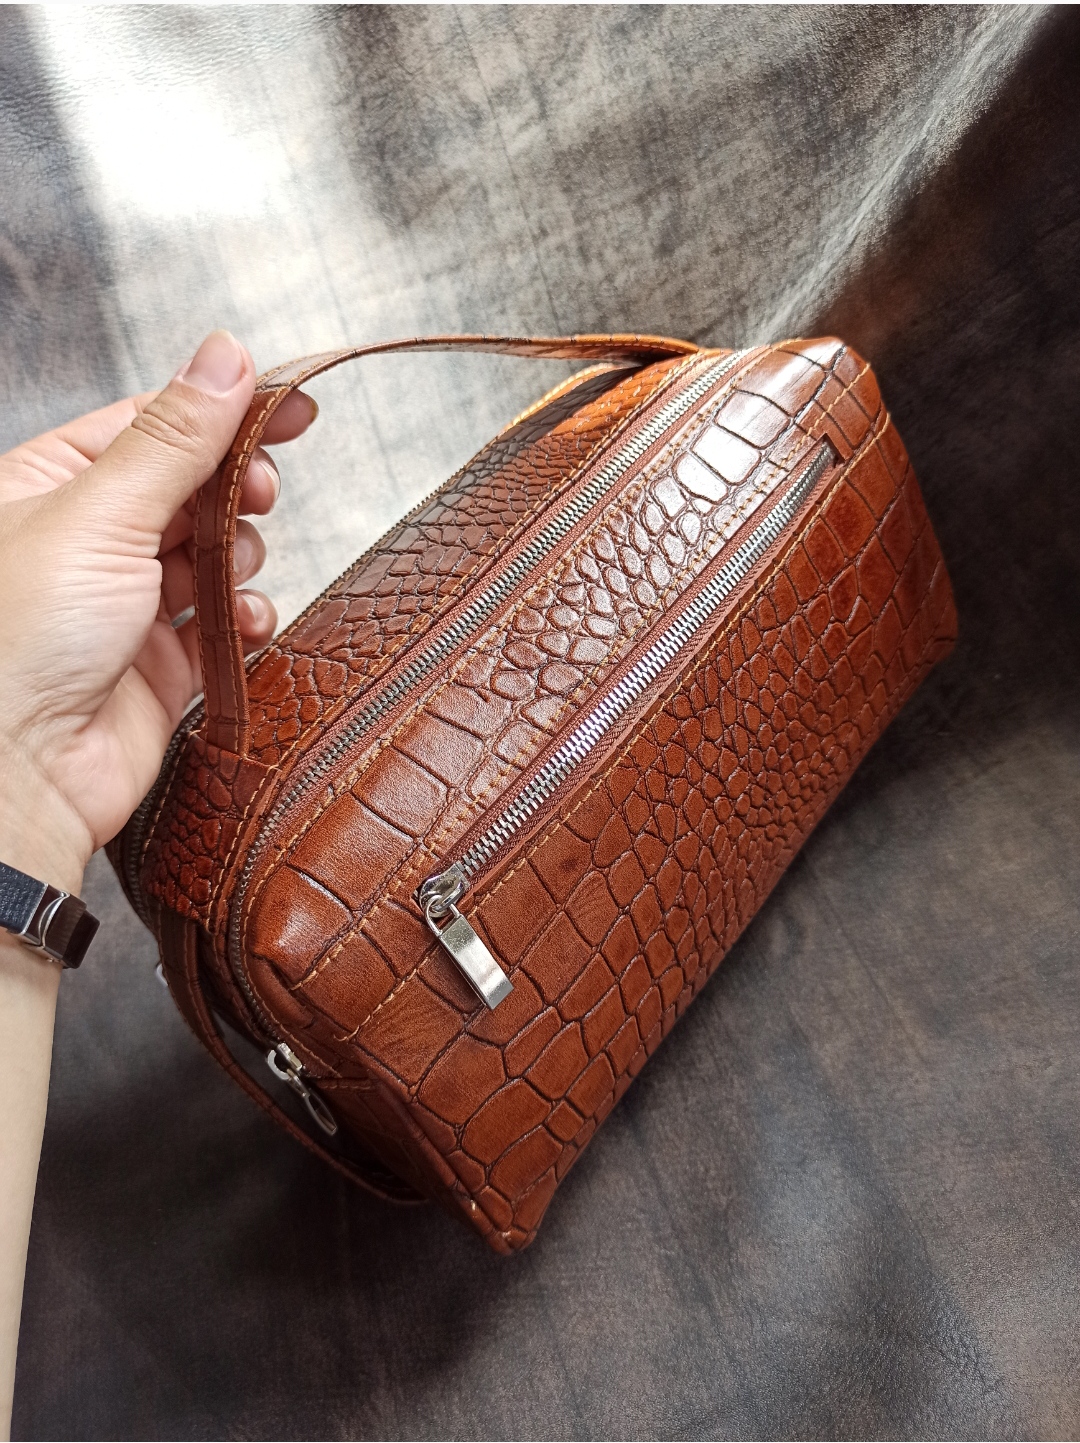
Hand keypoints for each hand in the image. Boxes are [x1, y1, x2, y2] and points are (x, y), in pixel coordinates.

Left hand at [0, 330, 316, 893]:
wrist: (22, 777)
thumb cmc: (20, 643)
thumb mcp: (100, 514)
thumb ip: (174, 438)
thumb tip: (226, 355)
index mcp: (45, 487)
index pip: (147, 423)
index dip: (221, 408)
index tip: (292, 403)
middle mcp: (84, 542)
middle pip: (187, 486)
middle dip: (233, 486)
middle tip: (260, 490)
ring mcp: (124, 605)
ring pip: (211, 553)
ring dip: (237, 553)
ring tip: (233, 565)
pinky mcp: (160, 665)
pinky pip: (222, 623)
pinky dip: (245, 617)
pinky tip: (246, 619)